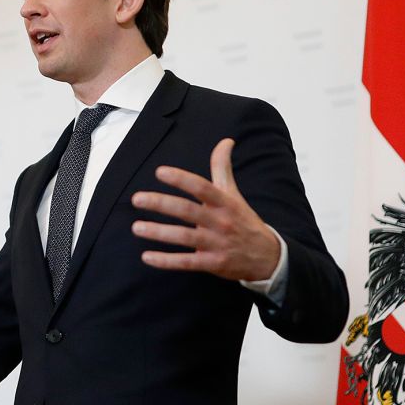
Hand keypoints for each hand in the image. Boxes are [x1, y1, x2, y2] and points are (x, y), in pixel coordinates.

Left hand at [131, 138, 282, 282]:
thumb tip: (225, 140)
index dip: (181, 179)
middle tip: (136, 199)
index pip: (202, 187)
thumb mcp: (234, 194)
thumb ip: (223, 168)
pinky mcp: (213, 264)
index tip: (160, 172)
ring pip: (184, 237)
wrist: (268, 257)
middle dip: (161, 204)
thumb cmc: (243, 220)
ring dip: (158, 232)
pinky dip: (166, 261)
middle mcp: (220, 222)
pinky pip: (186, 263)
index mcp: (224, 202)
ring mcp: (216, 244)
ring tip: (136, 227)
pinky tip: (146, 257)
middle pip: (188, 211)